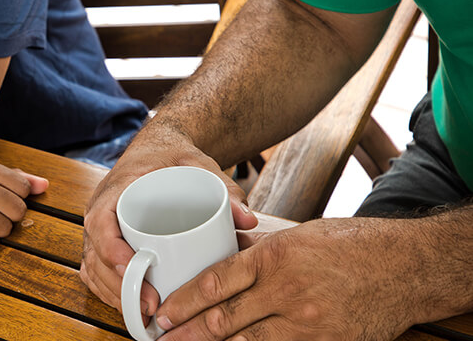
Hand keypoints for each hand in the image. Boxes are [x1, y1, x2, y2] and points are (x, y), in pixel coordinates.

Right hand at [80, 129, 257, 319]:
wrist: (156, 149)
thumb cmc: (171, 156)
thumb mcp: (197, 162)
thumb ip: (222, 186)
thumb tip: (247, 220)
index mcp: (113, 191)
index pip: (101, 224)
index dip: (111, 251)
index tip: (132, 269)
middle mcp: (99, 213)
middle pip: (96, 257)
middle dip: (120, 287)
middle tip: (153, 305)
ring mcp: (99, 231)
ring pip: (94, 271)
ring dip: (115, 296)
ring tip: (148, 314)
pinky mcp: (105, 244)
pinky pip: (97, 274)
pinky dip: (110, 293)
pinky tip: (132, 308)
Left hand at [155, 218, 421, 340]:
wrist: (403, 267)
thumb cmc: (350, 244)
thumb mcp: (297, 235)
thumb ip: (257, 251)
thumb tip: (223, 253)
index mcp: (274, 257)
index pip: (215, 283)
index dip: (183, 302)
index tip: (164, 312)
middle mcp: (285, 291)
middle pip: (222, 318)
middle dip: (186, 331)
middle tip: (161, 337)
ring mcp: (305, 323)